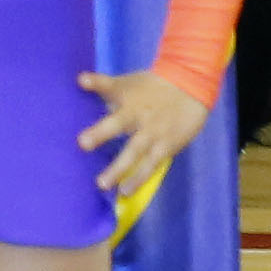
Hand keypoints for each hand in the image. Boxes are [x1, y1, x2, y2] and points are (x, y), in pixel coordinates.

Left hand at [78, 65, 214, 203]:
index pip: (108, 87)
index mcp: (126, 96)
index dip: (94, 83)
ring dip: (120, 168)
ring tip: (103, 184)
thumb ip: (102, 84)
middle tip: (82, 143)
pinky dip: (139, 178)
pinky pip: (151, 164)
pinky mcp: (167, 145)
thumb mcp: (127, 83)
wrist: (191, 87)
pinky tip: (126, 190)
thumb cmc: (151, 87)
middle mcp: (138, 114)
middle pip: (118, 122)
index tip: (82, 82)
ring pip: (135, 151)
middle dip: (101, 132)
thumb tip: (80, 80)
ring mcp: (153, 131)